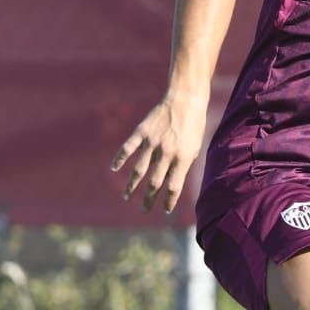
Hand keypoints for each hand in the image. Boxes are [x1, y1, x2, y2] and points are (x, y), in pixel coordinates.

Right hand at [111, 94, 207, 213]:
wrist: (185, 99)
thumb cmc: (194, 124)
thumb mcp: (195, 147)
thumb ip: (183, 165)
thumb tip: (173, 182)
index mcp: (183, 158)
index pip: (174, 187)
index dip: (169, 201)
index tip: (165, 210)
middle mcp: (167, 153)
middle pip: (154, 182)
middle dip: (149, 199)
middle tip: (144, 209)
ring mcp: (153, 142)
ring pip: (139, 170)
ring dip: (131, 186)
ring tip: (126, 197)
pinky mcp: (142, 131)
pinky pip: (128, 148)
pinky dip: (119, 159)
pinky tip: (114, 168)